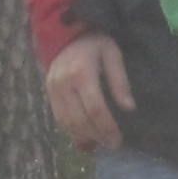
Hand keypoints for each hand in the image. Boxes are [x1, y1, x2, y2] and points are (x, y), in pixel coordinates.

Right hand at [42, 34, 130, 153]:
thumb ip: (120, 81)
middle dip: (97, 136)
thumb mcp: (113, 54)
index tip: (118, 140)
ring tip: (100, 142)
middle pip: (80, 120)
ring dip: (84, 137)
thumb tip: (129, 108)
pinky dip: (72, 131)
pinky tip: (85, 136)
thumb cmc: (95, 43)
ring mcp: (53, 89)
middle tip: (112, 144)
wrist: (67, 34)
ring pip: (67, 123)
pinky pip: (59, 118)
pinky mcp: (48, 93)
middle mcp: (63, 83)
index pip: (95, 109)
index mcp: (81, 73)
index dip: (107, 128)